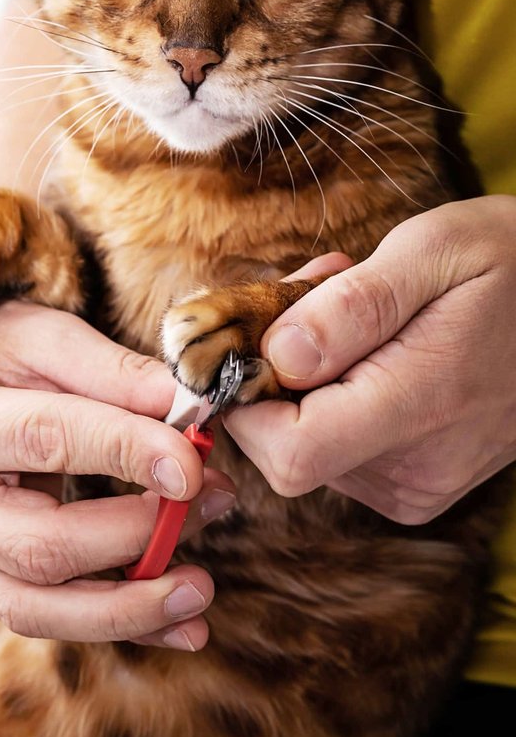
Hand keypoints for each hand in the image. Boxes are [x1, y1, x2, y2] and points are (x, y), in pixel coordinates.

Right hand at [0, 302, 235, 648]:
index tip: (194, 463)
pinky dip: (118, 626)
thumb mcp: (33, 338)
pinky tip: (177, 625)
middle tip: (215, 503)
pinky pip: (47, 619)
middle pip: (44, 544)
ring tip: (200, 591)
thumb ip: (108, 370)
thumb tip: (187, 407)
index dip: (127, 453)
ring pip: (39, 608)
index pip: (44, 441)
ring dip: (131, 608)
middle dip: (141, 535)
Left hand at [225, 196, 515, 523]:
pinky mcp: (412, 484)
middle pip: (285, 448)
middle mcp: (409, 470)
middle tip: (311, 301)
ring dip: (307, 378)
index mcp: (418, 409)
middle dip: (276, 374)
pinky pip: (339, 447)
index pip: (287, 453)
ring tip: (356, 316)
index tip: (251, 342)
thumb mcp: (435, 251)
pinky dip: (334, 396)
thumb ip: (352, 307)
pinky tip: (371, 349)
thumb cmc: (514, 266)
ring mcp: (412, 485)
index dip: (246, 403)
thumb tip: (275, 357)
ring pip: (307, 444)